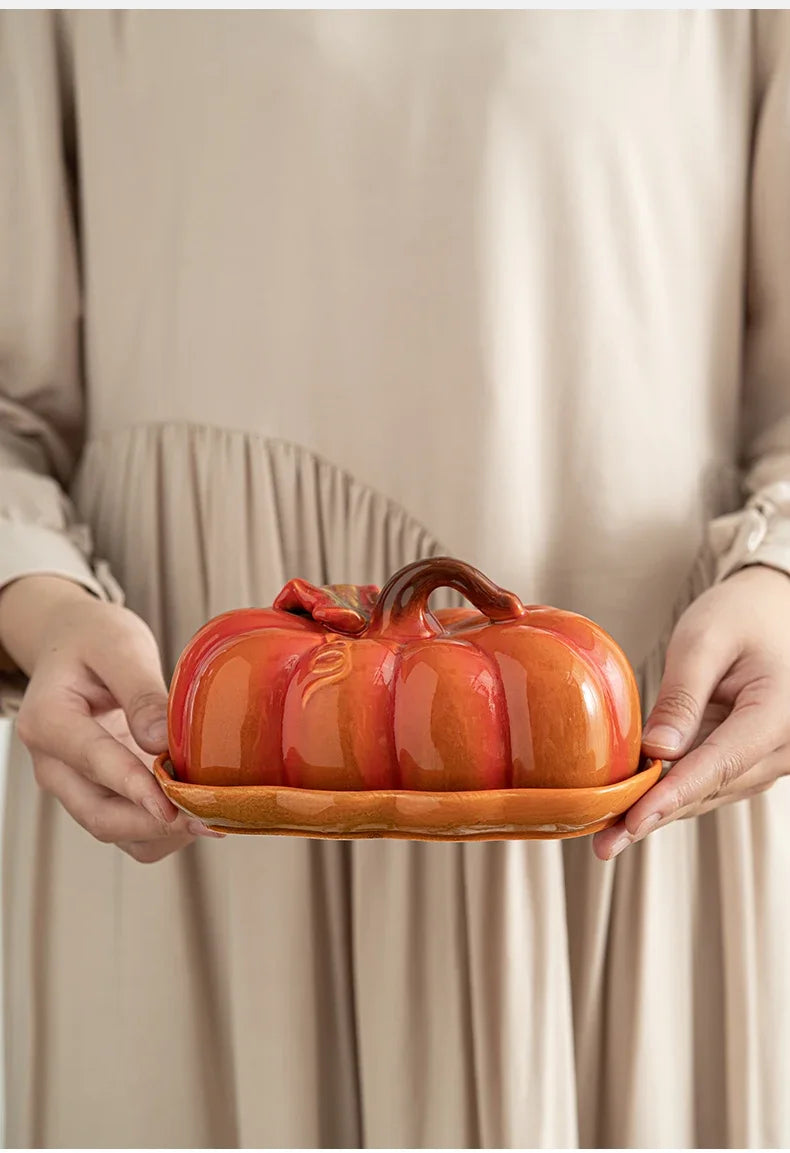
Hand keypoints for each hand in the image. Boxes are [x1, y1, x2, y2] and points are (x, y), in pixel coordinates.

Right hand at [0, 576, 222, 862]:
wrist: (72, 645)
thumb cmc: (93, 640)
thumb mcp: (118, 646)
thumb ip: (140, 691)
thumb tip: (163, 742)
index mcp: (48, 720)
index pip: (94, 762)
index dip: (136, 789)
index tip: (174, 808)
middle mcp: (54, 764)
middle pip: (100, 814)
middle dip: (156, 823)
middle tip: (212, 818)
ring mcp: (74, 784)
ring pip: (115, 830)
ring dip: (163, 832)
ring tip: (213, 814)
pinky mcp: (98, 792)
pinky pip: (127, 827)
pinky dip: (162, 827)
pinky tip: (198, 808)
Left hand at [593, 565, 789, 859]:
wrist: (776, 610)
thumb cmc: (742, 615)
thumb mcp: (705, 640)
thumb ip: (682, 695)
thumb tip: (656, 752)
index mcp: (778, 712)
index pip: (719, 763)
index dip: (672, 796)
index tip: (632, 822)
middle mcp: (783, 745)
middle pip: (712, 787)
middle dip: (655, 814)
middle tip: (603, 842)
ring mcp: (770, 756)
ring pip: (710, 791)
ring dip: (661, 811)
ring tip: (608, 833)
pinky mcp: (751, 757)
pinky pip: (710, 779)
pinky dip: (673, 792)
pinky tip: (632, 804)